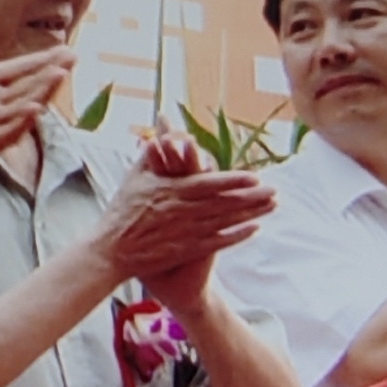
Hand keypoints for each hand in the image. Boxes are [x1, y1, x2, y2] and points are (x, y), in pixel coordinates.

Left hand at [0, 43, 68, 193]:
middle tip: (73, 56)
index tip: (65, 48)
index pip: (19, 69)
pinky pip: (4, 133)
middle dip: (50, 72)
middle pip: (28, 85)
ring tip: (60, 75)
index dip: (41, 60)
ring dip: (42, 93)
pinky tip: (33, 110)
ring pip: (22, 107)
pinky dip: (19, 122)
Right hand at [98, 133, 277, 299]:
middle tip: (275, 191)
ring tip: (272, 206)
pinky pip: (217, 242)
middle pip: (224, 202)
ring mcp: (186, 232)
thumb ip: (150, 156)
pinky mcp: (185, 250)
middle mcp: (182, 211)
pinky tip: (255, 229)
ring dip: (251, 214)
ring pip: (225, 221)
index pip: (209, 184)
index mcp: (171, 191)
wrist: (111, 250)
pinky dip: (236, 236)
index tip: (255, 177)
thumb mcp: (133, 178)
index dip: (233, 181)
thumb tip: (162, 136)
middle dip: (252, 197)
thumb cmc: (121, 211)